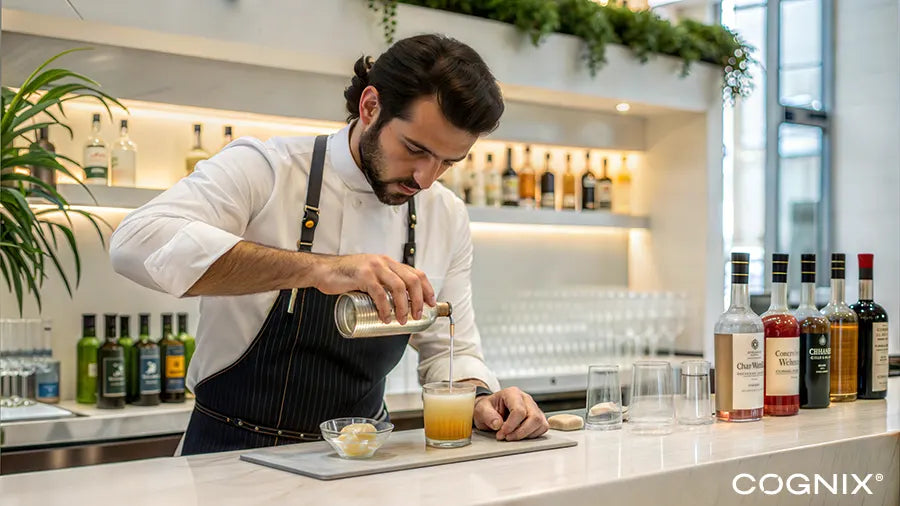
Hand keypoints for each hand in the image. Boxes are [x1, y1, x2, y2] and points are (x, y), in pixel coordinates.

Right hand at [313, 254, 435, 323]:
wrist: (322, 271)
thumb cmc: (345, 276)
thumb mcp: (369, 276)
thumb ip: (381, 284)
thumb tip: (396, 306)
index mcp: (388, 263)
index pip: (416, 273)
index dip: (427, 289)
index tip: (431, 304)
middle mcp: (384, 262)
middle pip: (411, 280)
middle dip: (418, 300)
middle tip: (417, 315)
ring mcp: (373, 268)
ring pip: (398, 287)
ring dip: (404, 306)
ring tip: (402, 320)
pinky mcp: (362, 276)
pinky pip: (379, 293)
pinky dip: (385, 307)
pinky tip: (385, 318)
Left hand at [473, 387, 548, 440]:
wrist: (490, 410)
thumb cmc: (487, 408)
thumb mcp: (481, 410)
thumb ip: (488, 415)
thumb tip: (498, 424)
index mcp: (512, 393)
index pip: (519, 410)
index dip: (511, 425)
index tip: (502, 433)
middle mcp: (526, 399)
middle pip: (534, 417)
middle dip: (520, 432)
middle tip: (507, 437)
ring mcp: (533, 408)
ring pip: (540, 423)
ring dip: (526, 434)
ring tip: (512, 436)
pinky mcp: (537, 417)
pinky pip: (542, 427)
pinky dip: (532, 435)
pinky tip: (520, 435)